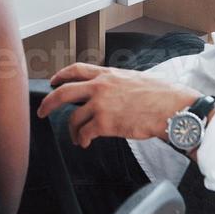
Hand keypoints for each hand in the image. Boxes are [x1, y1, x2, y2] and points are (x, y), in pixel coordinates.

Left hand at [37, 62, 199, 148]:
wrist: (172, 108)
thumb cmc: (161, 95)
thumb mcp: (134, 79)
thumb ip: (117, 83)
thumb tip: (112, 91)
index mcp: (108, 74)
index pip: (76, 70)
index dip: (61, 75)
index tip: (53, 81)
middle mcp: (100, 87)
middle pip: (63, 92)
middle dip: (49, 103)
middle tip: (42, 111)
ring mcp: (101, 105)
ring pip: (73, 118)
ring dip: (72, 130)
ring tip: (76, 138)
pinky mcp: (105, 124)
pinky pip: (85, 133)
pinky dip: (82, 140)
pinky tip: (85, 143)